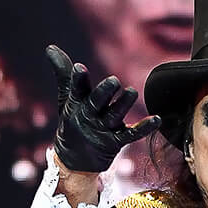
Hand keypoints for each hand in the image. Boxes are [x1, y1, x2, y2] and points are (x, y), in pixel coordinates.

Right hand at [46, 44, 157, 173]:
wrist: (75, 160)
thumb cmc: (73, 122)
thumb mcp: (66, 98)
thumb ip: (63, 73)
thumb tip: (50, 47)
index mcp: (77, 104)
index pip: (76, 89)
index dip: (78, 79)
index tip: (80, 68)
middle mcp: (89, 116)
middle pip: (96, 103)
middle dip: (104, 92)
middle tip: (114, 81)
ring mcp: (103, 130)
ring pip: (114, 116)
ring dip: (123, 104)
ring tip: (132, 91)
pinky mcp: (116, 142)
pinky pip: (132, 134)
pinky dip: (145, 128)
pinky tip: (157, 120)